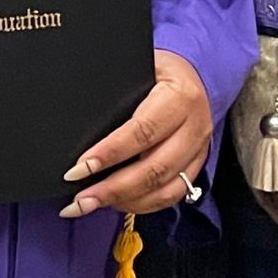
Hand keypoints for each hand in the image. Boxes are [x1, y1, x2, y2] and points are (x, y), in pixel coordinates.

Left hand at [59, 51, 212, 218]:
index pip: (142, 131)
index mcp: (179, 96)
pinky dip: (142, 204)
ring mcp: (198, 150)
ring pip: (164, 188)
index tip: (79, 168)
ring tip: (90, 205)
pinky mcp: (196, 166)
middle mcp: (194, 126)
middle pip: (154, 168)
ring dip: (124, 201)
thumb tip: (78, 128)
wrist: (193, 76)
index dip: (109, 153)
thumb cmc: (156, 72)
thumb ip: (116, 96)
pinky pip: (172, 195)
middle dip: (113, 188)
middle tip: (80, 199)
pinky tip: (117, 203)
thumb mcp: (137, 71)